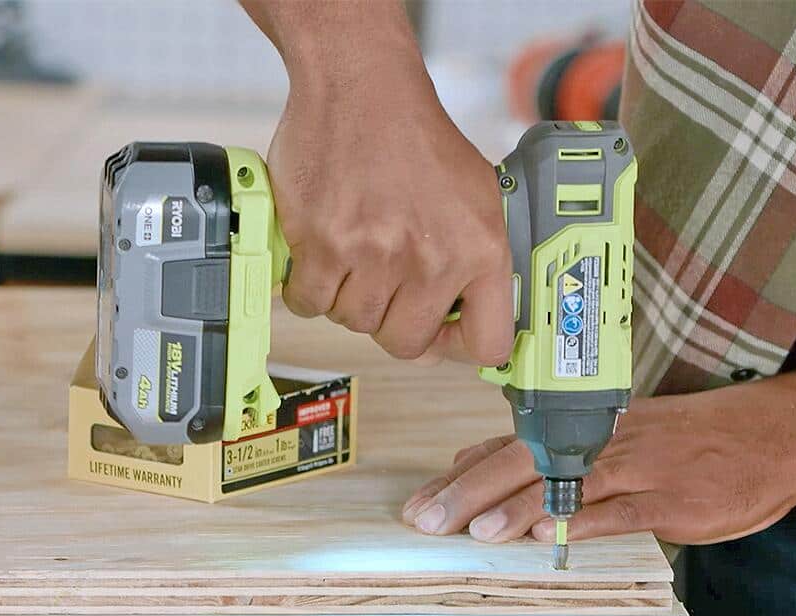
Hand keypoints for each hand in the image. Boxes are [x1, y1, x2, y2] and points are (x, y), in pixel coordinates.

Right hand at [257, 9, 514, 364]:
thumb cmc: (416, 139)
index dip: (459, 348)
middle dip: (391, 322)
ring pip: (353, 322)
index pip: (486, 344)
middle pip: (404, 342)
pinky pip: (309, 303)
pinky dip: (308, 287)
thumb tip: (465, 321)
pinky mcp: (322, 245)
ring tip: (353, 256)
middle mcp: (431, 258)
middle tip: (384, 288)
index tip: (442, 335)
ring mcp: (374, 255)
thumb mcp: (478, 198)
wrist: (363, 87)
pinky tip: (320, 255)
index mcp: (480, 249)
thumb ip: (477, 261)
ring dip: (347, 298)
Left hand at [401, 383, 795, 544]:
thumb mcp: (621, 439)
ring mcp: (638, 467)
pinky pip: (623, 510)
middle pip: (523, 461)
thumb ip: (556, 454)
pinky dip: (586, 523)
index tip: (418, 503)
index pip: (509, 447)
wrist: (773, 433)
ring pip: (566, 483)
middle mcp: (603, 441)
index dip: (460, 476)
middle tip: (425, 521)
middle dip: (470, 492)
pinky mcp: (673, 498)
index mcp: (586, 430)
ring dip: (518, 508)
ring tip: (476, 534)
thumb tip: (481, 465)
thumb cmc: (692, 441)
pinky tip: (553, 538)